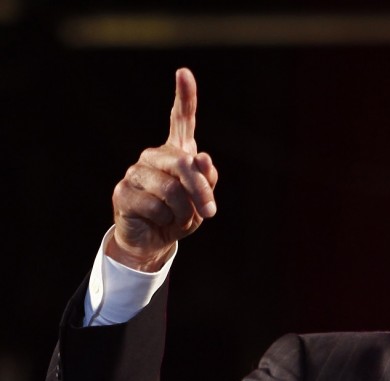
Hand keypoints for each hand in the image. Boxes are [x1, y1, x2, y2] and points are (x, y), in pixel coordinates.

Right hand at [109, 68, 218, 270]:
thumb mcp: (201, 200)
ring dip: (183, 211)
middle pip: (184, 164)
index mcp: (176, 153)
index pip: (181, 120)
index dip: (184, 97)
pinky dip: (165, 220)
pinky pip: (156, 206)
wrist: (155, 241)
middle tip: (210, 212)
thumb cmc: (180, 215)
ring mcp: (135, 172)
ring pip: (172, 190)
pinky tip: (157, 221)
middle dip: (201, 191)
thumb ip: (206, 179)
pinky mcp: (123, 192)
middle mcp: (153, 156)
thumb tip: (203, 158)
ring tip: (176, 218)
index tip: (184, 73)